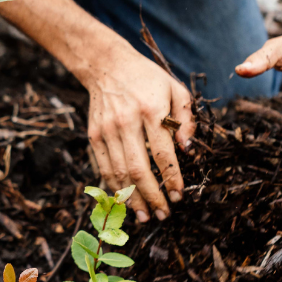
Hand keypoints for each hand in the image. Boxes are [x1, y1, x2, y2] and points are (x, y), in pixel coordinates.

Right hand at [81, 41, 194, 221]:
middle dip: (153, 197)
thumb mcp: (175, 88)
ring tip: (145, 216)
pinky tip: (125, 201)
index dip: (172, 178)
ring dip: (132, 199)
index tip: (179, 195)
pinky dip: (114, 187)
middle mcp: (127, 122)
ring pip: (119, 173)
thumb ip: (186, 118)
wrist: (107, 65)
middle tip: (164, 215)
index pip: (163, 153)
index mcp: (151, 110)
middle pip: (139, 169)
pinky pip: (104, 168)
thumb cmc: (147, 78)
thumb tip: (187, 149)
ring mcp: (107, 130)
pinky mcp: (93, 136)